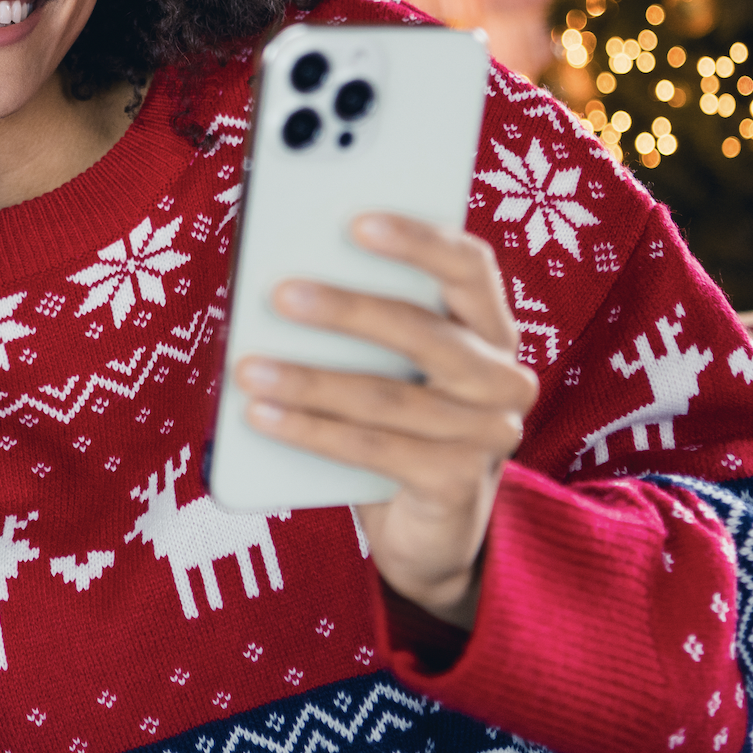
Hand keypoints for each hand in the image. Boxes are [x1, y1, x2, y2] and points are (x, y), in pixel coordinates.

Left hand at [233, 213, 534, 629]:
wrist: (427, 530)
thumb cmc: (395, 423)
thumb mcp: (384, 363)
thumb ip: (356, 323)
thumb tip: (276, 275)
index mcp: (489, 326)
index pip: (470, 266)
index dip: (418, 240)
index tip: (356, 221)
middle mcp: (504, 376)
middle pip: (427, 331)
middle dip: (349, 310)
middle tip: (281, 293)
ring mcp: (490, 433)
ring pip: (390, 396)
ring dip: (311, 381)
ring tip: (249, 368)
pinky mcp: (459, 482)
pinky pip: (375, 449)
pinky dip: (312, 432)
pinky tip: (262, 415)